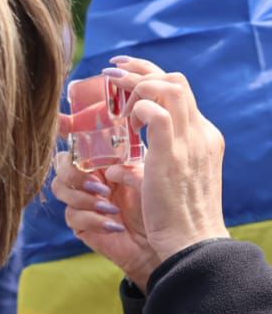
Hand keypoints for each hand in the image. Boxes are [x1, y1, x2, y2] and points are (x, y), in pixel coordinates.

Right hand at [52, 149, 157, 285]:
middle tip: (100, 188)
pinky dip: (93, 220)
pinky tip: (114, 227)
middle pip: (62, 168)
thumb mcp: (150, 179)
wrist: (165, 244)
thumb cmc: (164, 210)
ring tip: (112, 209)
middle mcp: (93, 182)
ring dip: (85, 199)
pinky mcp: (81, 225)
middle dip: (75, 176)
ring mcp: (85, 204)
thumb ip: (127, 167)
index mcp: (108, 166)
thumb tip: (108, 171)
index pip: (80, 151)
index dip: (78, 152)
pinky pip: (72, 216)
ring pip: (61, 190)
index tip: (92, 163)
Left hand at [102, 56, 228, 270]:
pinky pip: (159, 113)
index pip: (180, 93)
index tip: (122, 75)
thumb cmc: (174, 219)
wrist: (192, 243)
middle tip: (112, 71)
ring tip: (114, 91)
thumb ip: (145, 167)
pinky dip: (138, 108)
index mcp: (202, 138)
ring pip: (170, 87)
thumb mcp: (162, 185)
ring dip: (137, 83)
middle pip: (176, 81)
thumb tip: (117, 165)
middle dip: (142, 69)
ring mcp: (190, 142)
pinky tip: (124, 120)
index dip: (150, 77)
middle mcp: (200, 134)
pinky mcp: (174, 154)